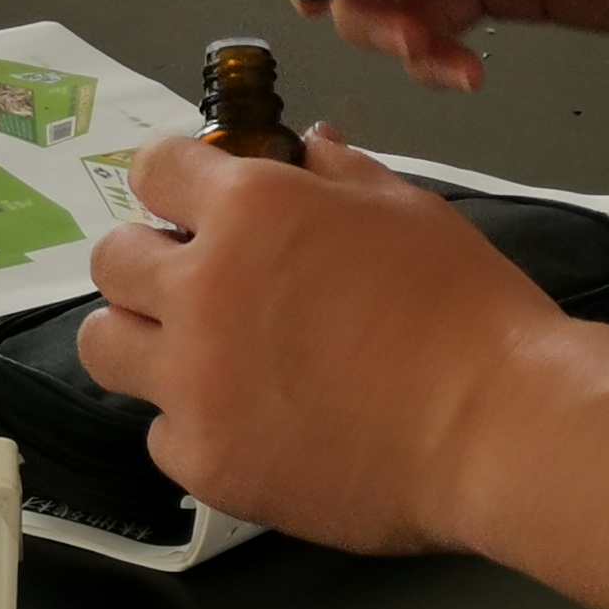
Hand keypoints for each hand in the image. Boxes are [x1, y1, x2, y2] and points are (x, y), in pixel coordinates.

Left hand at [79, 126, 608, 553]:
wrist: (503, 429)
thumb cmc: (470, 316)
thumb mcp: (408, 210)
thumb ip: (338, 174)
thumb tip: (309, 149)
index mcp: (249, 209)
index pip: (152, 169)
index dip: (175, 183)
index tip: (190, 204)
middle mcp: (202, 288)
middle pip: (112, 259)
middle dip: (149, 262)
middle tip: (198, 284)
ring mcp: (194, 381)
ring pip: (105, 345)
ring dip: (144, 341)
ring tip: (199, 355)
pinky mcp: (206, 460)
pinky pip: (159, 433)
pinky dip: (193, 426)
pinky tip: (250, 423)